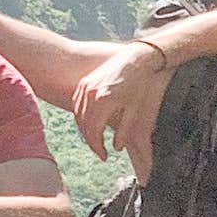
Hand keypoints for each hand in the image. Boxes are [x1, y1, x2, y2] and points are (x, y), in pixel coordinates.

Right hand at [72, 37, 172, 160]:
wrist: (135, 59)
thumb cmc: (138, 85)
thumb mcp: (134, 109)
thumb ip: (124, 130)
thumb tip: (116, 148)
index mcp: (104, 101)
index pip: (94, 132)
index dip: (98, 147)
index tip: (104, 157)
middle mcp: (91, 94)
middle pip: (84, 126)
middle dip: (91, 142)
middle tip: (100, 152)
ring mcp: (85, 87)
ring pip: (79, 116)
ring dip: (85, 131)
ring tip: (96, 141)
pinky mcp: (84, 83)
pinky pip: (77, 105)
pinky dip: (82, 117)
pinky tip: (90, 125)